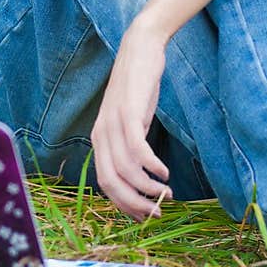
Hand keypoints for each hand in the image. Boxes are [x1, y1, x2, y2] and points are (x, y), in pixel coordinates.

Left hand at [90, 18, 172, 220]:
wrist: (139, 50)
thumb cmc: (138, 88)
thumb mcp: (131, 121)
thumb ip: (130, 146)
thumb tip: (141, 175)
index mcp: (100, 140)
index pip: (106, 184)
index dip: (124, 205)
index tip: (144, 216)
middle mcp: (101, 134)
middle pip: (113, 183)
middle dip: (135, 204)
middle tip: (157, 213)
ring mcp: (113, 123)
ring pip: (126, 170)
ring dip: (148, 188)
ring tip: (167, 193)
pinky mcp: (128, 112)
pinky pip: (137, 149)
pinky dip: (151, 166)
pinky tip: (164, 172)